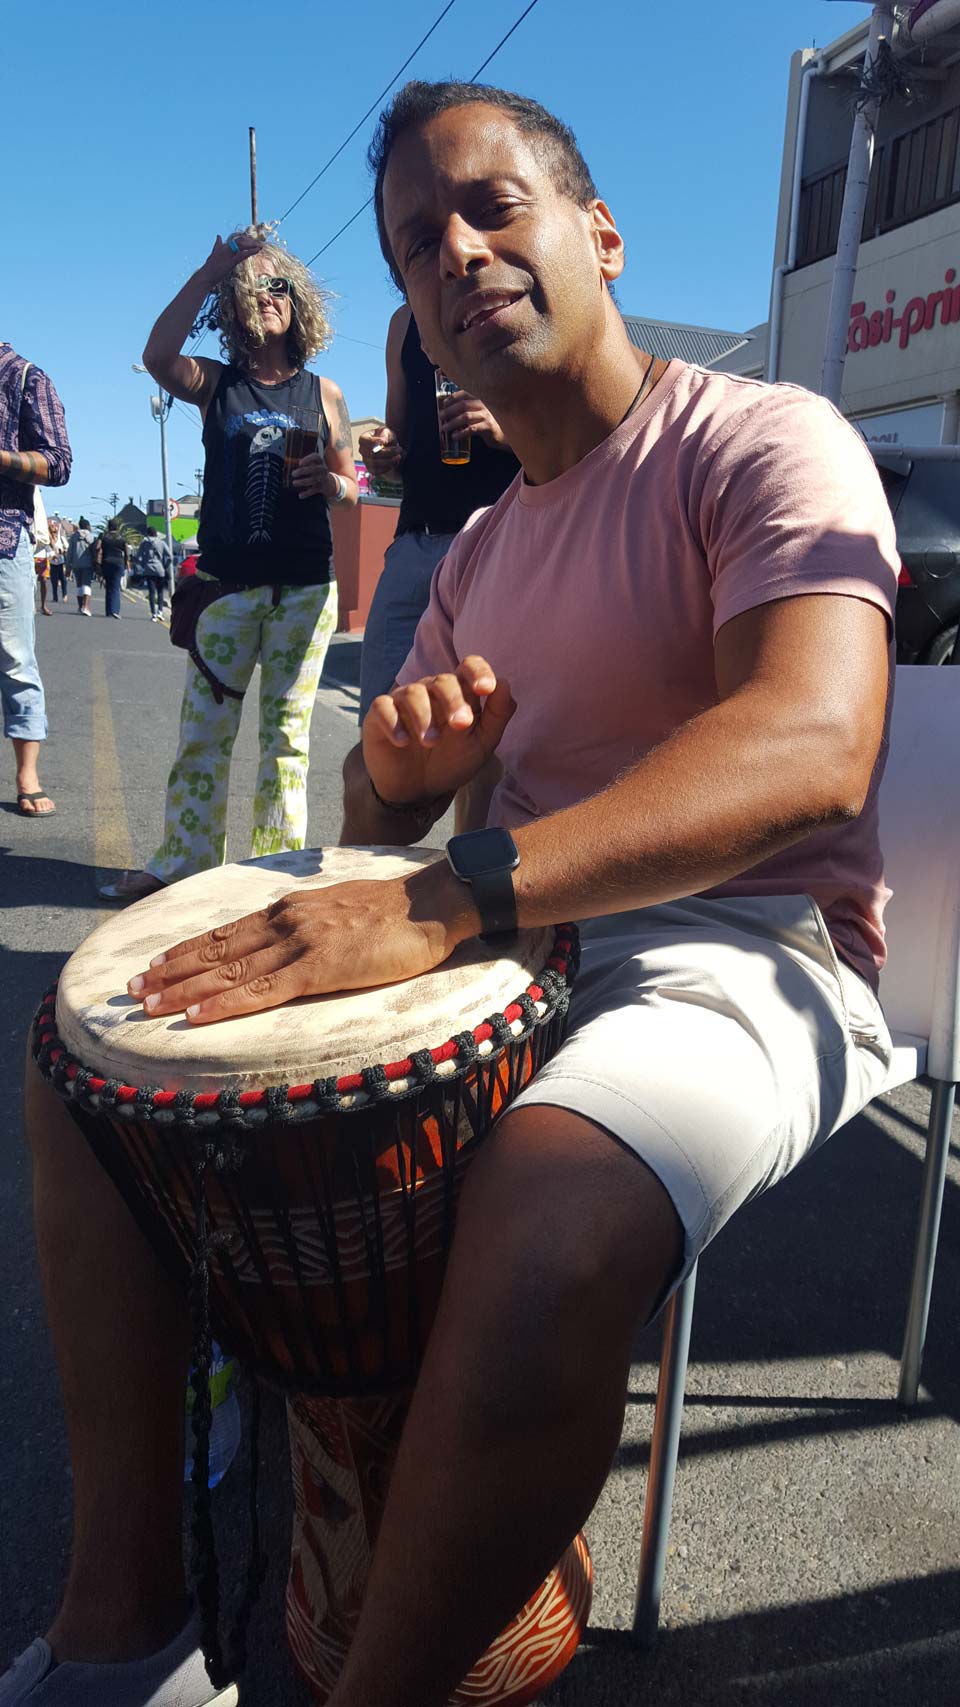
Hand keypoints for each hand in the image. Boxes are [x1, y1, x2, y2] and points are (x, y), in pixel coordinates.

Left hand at [126, 867, 474, 1023]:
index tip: (156, 963)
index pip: (227, 932)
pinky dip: (223, 1003)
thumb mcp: (340, 911)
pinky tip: (196, 1015)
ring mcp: (299, 943)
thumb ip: (310, 925)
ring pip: (229, 971)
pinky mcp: (318, 968)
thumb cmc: (396, 913)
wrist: (432, 904)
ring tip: (149, 1003)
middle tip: (133, 988)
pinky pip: (260, 991)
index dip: (188, 949)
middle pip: (217, 950)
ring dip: (184, 989)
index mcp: (291, 910)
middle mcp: (286, 922)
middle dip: (171, 970)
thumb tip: (288, 942)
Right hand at [197, 232, 263, 289]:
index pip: (236, 240)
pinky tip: (257, 250)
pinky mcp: (231, 262)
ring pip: (242, 245)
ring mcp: (228, 254)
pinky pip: (242, 254)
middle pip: (240, 240)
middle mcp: (226, 248)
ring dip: (252, 245)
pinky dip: (250, 251)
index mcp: (223, 247)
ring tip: (260, 246)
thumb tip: (218, 236)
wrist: (205, 277)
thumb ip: (217, 245)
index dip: (246, 240)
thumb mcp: (213, 255)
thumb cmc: (209, 268)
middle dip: (250, 242)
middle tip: (259, 244)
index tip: (253, 242)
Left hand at [290, 452, 337, 500]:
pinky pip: (313, 490)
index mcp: (320, 461)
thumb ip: (300, 463)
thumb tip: (286, 461)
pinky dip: (307, 493)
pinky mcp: (321, 487)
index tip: (299, 463)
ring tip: (294, 483)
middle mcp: (323, 469)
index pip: (316, 457)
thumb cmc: (314, 470)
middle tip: (293, 473)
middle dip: (303, 471)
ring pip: (313, 480)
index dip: (308, 459)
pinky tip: (300, 496)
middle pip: (314, 469)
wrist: (328, 483)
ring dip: (303, 482)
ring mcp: (323, 478)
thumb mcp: (310, 465)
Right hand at [359, 425, 402, 472]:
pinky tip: (395, 462)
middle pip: (372, 454)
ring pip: (375, 464)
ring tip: (399, 456)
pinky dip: (388, 467)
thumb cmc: (386, 437)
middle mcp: (362, 451)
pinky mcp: (371, 470)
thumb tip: (383, 442)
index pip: (365, 441)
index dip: (374, 442)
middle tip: (399, 449)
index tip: (385, 441)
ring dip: (389, 461)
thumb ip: (385, 435)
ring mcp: (366, 461)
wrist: (389, 447)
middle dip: (387, 453)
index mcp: (363, 439)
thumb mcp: (387, 432)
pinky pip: (378, 471)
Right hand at [363, 656, 514, 806]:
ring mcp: (403, 701)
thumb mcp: (481, 745)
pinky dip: (394, 723)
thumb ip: (497, 716)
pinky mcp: (379, 716)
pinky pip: (383, 707)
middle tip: (460, 725)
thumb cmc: (451, 761)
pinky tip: (403, 742)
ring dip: (424, 716)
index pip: (468, 667)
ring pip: (413, 692)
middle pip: (442, 680)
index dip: (478, 672)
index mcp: (459, 693)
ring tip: (431, 742)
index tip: (486, 689)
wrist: (417, 790)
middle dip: (454, 701)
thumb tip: (505, 684)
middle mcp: (430, 691)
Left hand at [437, 392, 507, 449]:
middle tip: (441, 417)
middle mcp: (484, 404)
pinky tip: (454, 436)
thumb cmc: (488, 424)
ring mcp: (486, 415)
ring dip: (452, 422)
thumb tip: (448, 413)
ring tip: (445, 428)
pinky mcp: (488, 427)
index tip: (444, 403)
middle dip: (449, 411)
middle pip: (463, 404)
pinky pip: (471, 429)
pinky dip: (461, 433)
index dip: (453, 397)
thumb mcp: (479, 413)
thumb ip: (468, 410)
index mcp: (480, 399)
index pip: (464, 393)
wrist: (505, 435)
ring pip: (465, 416)